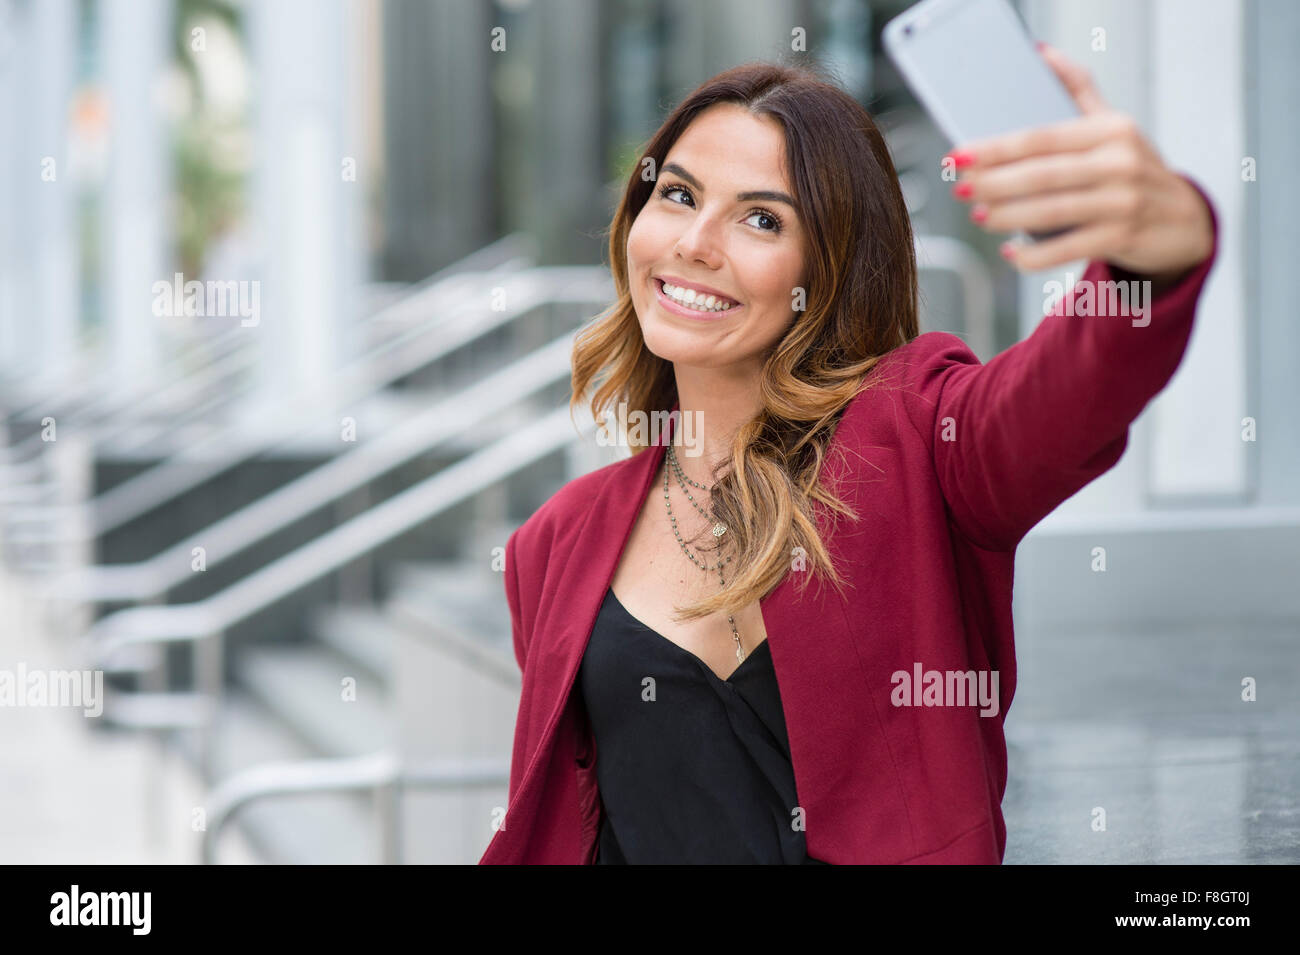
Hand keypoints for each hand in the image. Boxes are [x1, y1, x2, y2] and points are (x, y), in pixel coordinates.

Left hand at [945, 42, 1213, 287]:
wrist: (1184, 221)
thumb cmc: (1135, 170)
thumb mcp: (1113, 126)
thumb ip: (1078, 90)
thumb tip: (1040, 54)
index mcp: (1111, 130)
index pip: (1042, 137)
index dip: (996, 148)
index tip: (960, 155)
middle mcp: (1120, 162)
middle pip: (1043, 174)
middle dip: (994, 182)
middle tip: (961, 188)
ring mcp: (1124, 201)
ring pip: (1052, 211)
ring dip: (1008, 216)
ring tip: (978, 215)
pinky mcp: (1123, 237)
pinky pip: (1068, 248)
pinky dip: (1034, 254)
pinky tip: (1009, 251)